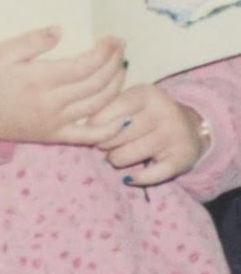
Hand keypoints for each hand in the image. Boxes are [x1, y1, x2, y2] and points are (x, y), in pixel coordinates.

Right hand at [0, 27, 125, 145]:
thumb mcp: (2, 51)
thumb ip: (32, 40)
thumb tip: (60, 30)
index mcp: (39, 79)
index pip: (84, 65)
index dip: (104, 52)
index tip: (112, 39)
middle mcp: (52, 102)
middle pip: (96, 84)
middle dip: (114, 63)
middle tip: (121, 49)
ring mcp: (56, 122)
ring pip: (98, 105)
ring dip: (116, 86)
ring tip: (120, 69)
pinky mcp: (56, 135)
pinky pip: (89, 136)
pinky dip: (110, 129)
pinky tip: (123, 116)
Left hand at [91, 84, 207, 187]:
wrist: (191, 128)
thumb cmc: (146, 114)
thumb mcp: (130, 103)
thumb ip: (108, 109)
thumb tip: (83, 128)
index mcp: (147, 94)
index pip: (113, 109)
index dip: (97, 124)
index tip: (90, 131)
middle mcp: (165, 112)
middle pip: (120, 133)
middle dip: (105, 143)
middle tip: (102, 146)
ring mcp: (176, 135)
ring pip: (131, 153)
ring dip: (116, 159)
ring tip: (114, 157)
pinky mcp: (183, 158)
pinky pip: (154, 174)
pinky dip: (137, 178)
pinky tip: (128, 178)